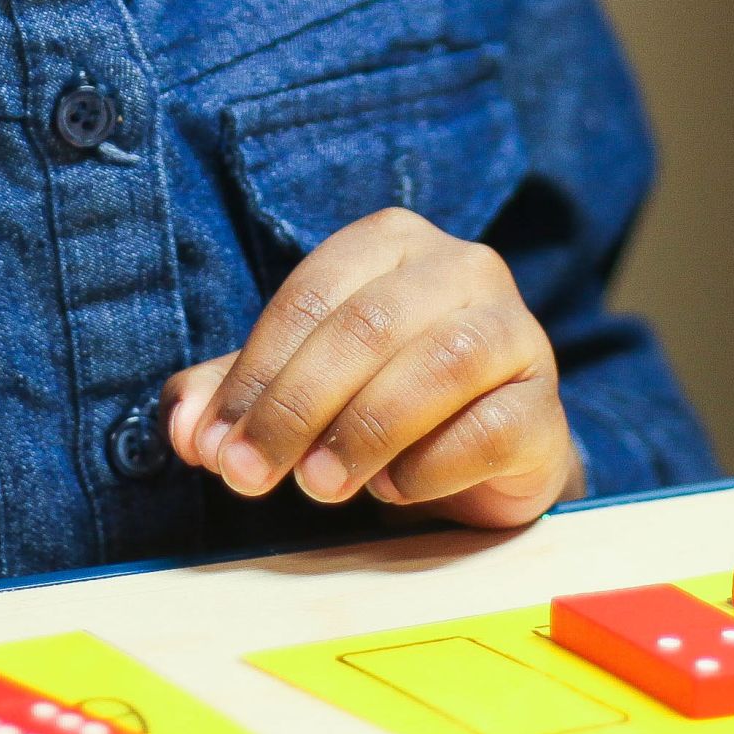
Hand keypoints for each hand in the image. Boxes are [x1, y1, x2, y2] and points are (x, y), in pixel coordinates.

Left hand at [165, 210, 580, 529]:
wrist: (483, 459)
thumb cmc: (379, 402)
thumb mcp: (297, 389)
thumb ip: (235, 399)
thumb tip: (187, 430)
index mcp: (391, 242)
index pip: (310, 295)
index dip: (254, 372)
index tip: (213, 446)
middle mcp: (462, 267)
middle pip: (367, 327)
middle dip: (295, 407)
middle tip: (249, 476)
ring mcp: (516, 331)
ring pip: (437, 366)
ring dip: (363, 433)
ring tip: (317, 488)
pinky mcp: (546, 406)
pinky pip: (489, 428)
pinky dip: (429, 467)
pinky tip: (394, 490)